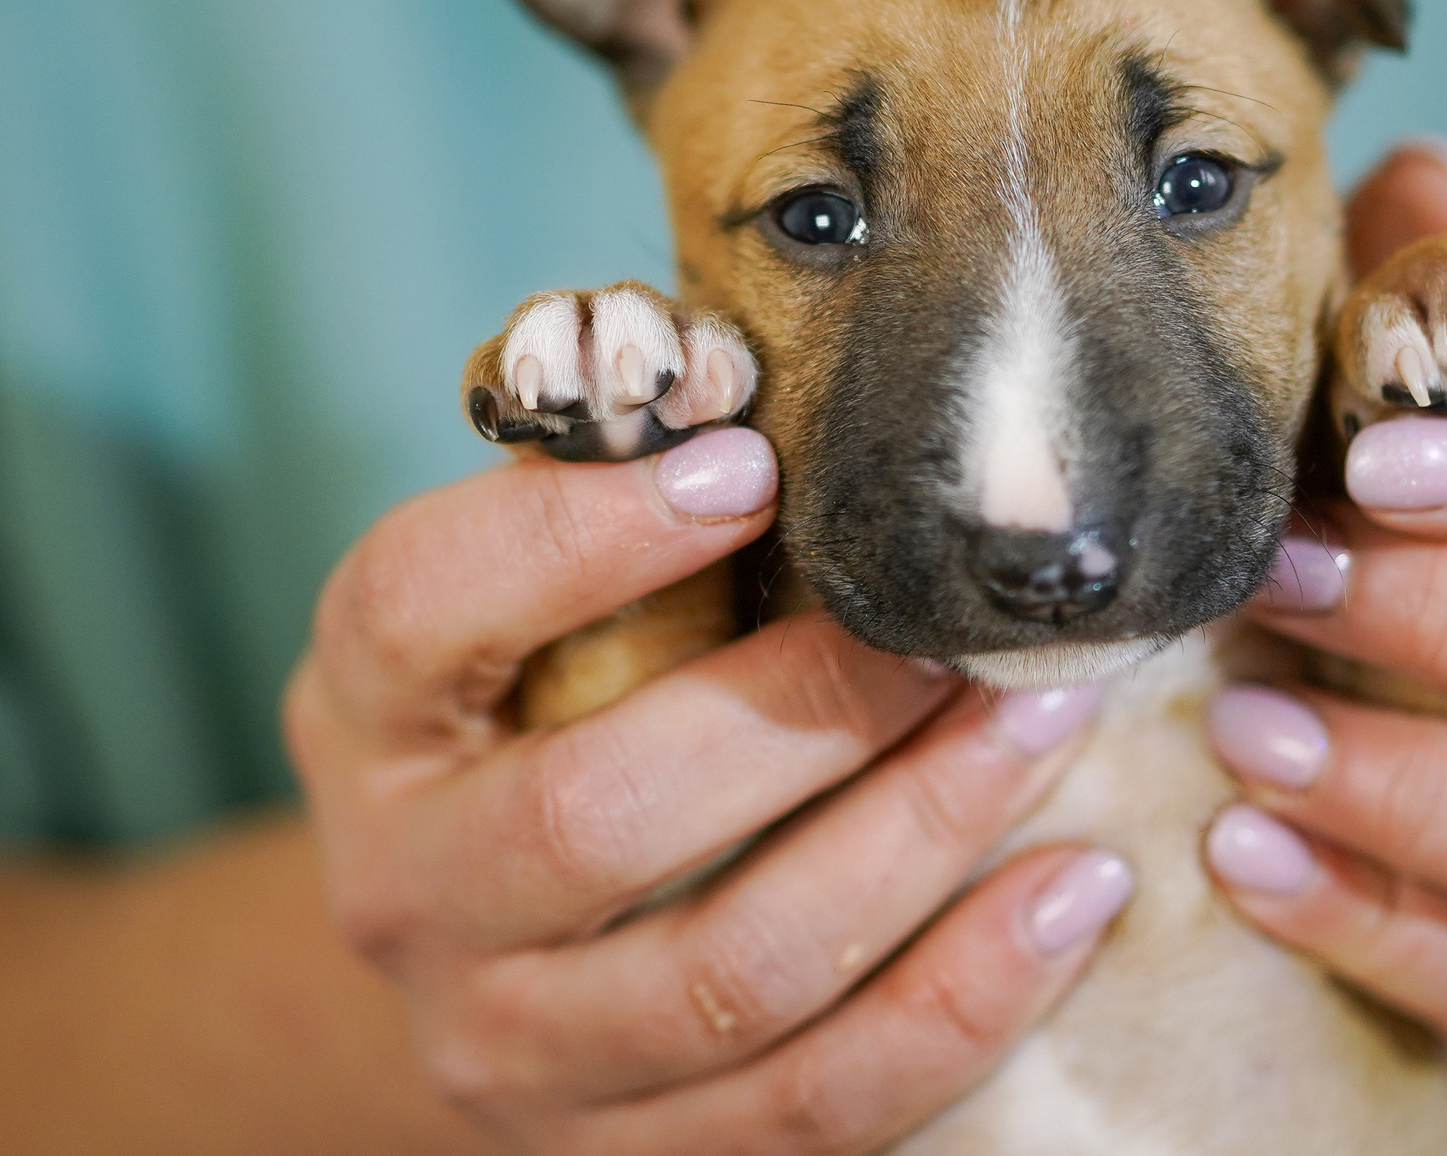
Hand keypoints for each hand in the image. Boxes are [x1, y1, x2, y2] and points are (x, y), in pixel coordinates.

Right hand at [283, 430, 1133, 1152]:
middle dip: (811, 709)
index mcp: (368, 708)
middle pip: (597, 816)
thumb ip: (620, 489)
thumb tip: (751, 370)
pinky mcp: (627, 1155)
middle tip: (963, 630)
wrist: (486, 947)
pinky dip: (964, 1000)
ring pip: (731, 972)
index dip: (581, 537)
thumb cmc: (549, 698)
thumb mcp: (529, 593)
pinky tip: (1077, 889)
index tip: (755, 465)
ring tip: (1050, 727)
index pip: (421, 607)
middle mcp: (405, 890)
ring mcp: (508, 1050)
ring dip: (920, 842)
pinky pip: (817, 1105)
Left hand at [1200, 140, 1446, 1041]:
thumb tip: (1428, 163)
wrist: (1337, 747)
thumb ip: (1394, 298)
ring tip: (1242, 743)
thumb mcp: (1344, 407)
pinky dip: (1382, 930)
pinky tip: (1240, 865)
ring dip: (1433, 793)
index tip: (1372, 457)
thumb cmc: (1341, 527)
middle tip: (1284, 590)